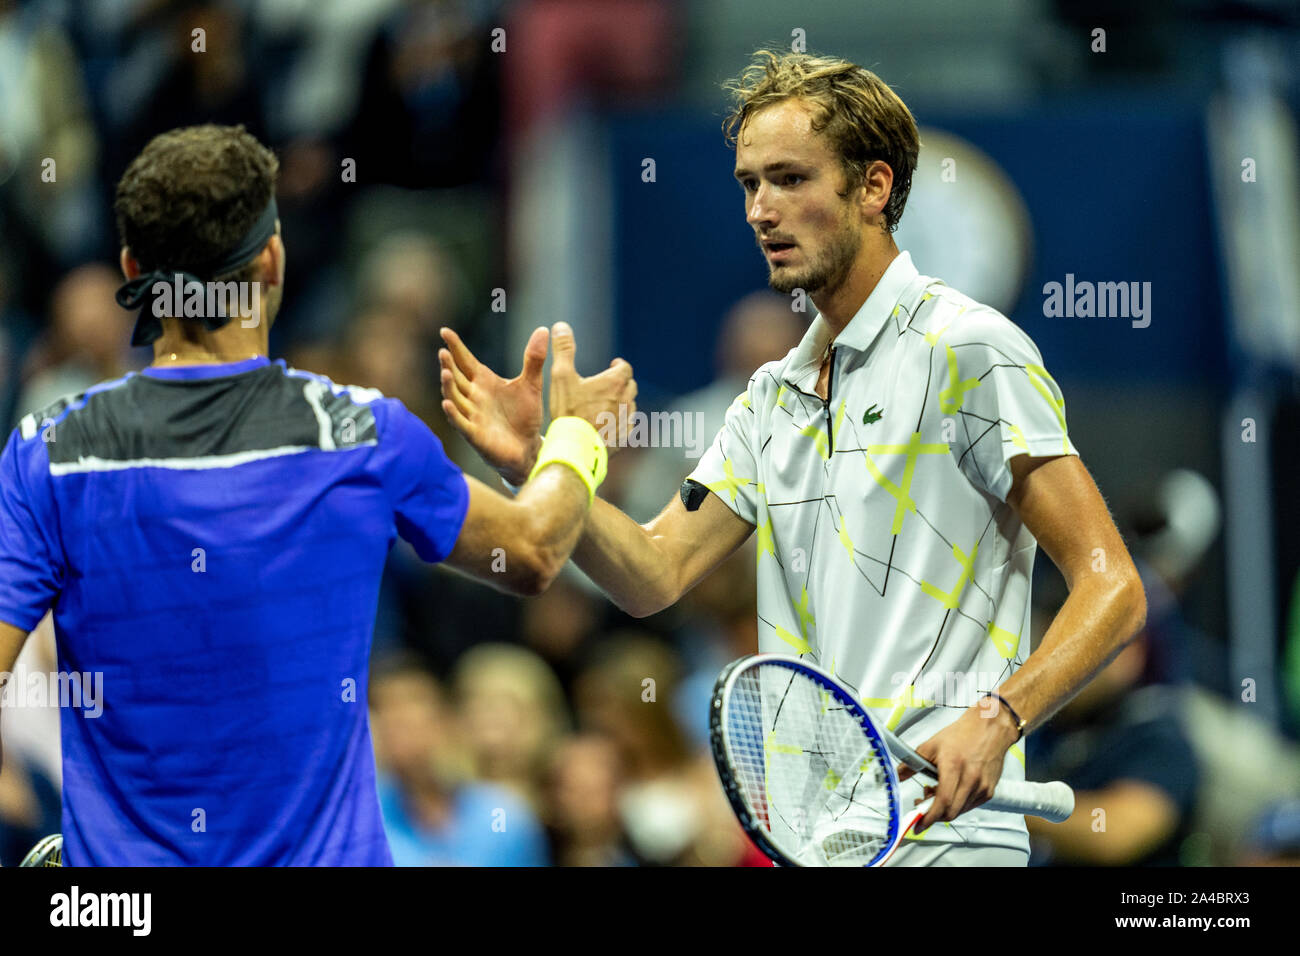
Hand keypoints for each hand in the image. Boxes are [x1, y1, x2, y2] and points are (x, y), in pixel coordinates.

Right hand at [439, 325, 546, 485]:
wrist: (529, 448)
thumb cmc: (525, 416)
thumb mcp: (531, 384)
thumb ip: (534, 359)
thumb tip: (542, 329)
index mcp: (483, 382)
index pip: (466, 361)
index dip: (455, 347)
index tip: (445, 331)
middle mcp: (473, 397)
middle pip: (456, 377)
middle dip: (448, 364)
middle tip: (443, 351)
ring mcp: (472, 415)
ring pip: (455, 398)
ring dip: (448, 386)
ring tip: (445, 372)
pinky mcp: (475, 434)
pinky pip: (461, 423)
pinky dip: (454, 414)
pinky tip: (447, 404)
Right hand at [548, 321, 636, 449]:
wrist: (574, 447)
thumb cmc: (568, 411)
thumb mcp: (561, 376)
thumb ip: (563, 350)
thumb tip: (561, 326)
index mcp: (613, 384)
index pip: (625, 369)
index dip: (619, 366)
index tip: (613, 365)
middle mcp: (624, 401)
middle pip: (630, 386)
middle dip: (622, 382)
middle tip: (610, 383)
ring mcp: (626, 421)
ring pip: (630, 406)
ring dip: (623, 402)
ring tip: (610, 403)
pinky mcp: (624, 438)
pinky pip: (629, 426)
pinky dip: (622, 422)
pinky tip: (612, 424)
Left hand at [897, 700, 1019, 833]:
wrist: (989, 728)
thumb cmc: (962, 735)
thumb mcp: (931, 745)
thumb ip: (912, 763)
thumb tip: (898, 775)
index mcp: (954, 767)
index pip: (943, 801)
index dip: (929, 817)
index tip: (918, 824)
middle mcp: (971, 779)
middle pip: (951, 812)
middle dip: (933, 815)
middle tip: (921, 805)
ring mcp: (982, 787)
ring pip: (960, 811)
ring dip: (945, 808)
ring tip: (935, 791)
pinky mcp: (989, 791)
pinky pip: (969, 806)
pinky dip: (957, 804)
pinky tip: (950, 790)